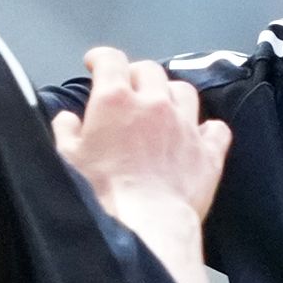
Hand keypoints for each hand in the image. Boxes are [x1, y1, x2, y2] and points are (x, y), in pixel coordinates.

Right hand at [57, 45, 229, 228]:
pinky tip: (200, 135)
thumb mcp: (68, 159)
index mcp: (115, 99)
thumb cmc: (102, 193)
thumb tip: (68, 120)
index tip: (96, 63)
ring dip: (171, 93)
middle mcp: (154, 103)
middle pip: (150, 70)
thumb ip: (66, 131)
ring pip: (184, 91)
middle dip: (136, 74)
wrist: (145, 224)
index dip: (101, 58)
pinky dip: (207, 129)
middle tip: (128, 87)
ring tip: (163, 106)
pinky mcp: (208, 152)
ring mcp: (185, 125)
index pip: (110, 60)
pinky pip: (216, 129)